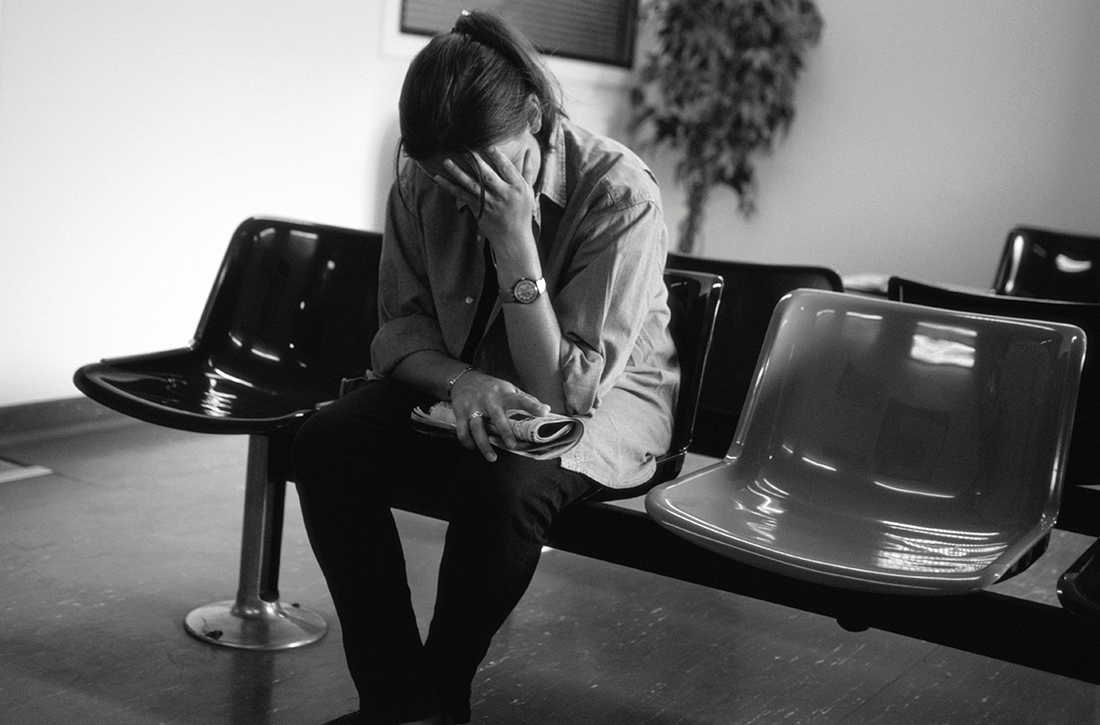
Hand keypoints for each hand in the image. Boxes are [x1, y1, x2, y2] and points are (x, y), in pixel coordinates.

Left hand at [434, 146, 539, 267]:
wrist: (513, 238)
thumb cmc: (522, 212)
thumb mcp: (528, 191)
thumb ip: (527, 170)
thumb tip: (528, 150)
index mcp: (517, 187)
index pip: (506, 167)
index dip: (496, 155)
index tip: (487, 143)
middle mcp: (503, 194)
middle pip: (487, 175)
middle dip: (475, 161)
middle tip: (464, 147)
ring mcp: (489, 203)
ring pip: (471, 185)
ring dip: (458, 173)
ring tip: (447, 161)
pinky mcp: (477, 209)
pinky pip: (461, 196)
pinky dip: (450, 187)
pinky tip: (439, 178)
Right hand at [449, 369, 549, 461]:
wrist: (464, 379)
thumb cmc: (492, 388)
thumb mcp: (509, 389)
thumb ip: (526, 399)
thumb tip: (547, 409)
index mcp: (504, 394)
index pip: (521, 399)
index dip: (533, 405)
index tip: (544, 411)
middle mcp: (489, 399)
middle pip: (497, 416)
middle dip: (504, 431)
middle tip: (512, 445)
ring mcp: (474, 406)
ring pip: (477, 427)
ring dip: (484, 444)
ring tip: (492, 458)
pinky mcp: (460, 413)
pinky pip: (462, 431)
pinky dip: (467, 442)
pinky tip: (474, 448)